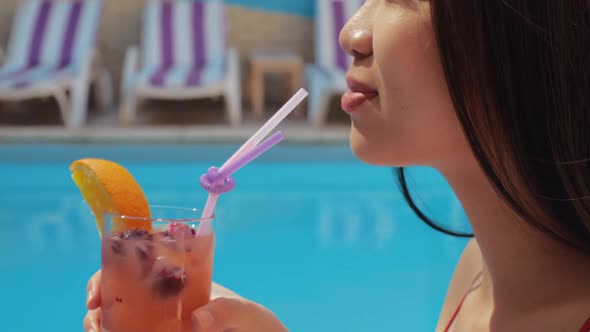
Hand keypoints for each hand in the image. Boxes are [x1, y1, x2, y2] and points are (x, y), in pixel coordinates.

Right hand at [84, 270, 287, 331]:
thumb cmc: (256, 325)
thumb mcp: (245, 313)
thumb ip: (227, 310)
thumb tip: (198, 319)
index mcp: (182, 281)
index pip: (140, 266)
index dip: (111, 273)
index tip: (96, 294)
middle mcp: (166, 301)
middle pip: (121, 295)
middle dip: (99, 304)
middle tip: (93, 316)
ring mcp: (161, 323)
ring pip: (119, 320)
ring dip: (100, 323)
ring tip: (99, 331)